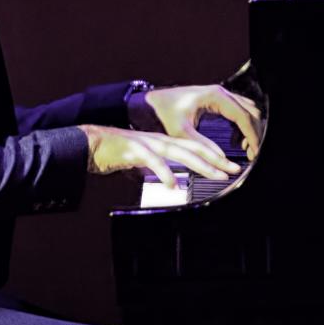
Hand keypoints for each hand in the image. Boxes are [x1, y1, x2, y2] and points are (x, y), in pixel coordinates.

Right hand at [80, 124, 240, 188]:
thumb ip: (159, 167)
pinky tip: (173, 184)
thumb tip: (171, 180)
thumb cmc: (116, 153)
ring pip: (180, 153)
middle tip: (233, 170)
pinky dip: (165, 173)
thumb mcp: (143, 160)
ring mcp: (148, 143)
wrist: (90, 143)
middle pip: (194, 149)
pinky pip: (153, 162)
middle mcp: (160, 139)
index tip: (229, 166)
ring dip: (200, 165)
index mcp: (163, 141)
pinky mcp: (134, 150)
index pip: (194, 147)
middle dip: (216, 160)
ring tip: (215, 175)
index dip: (213, 156)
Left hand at [133, 84, 261, 159]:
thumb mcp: (181, 133)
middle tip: (253, 154)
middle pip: (250, 112)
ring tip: (246, 150)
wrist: (148, 103)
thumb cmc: (161, 113)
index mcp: (216, 96)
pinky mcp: (216, 101)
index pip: (244, 117)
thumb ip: (203, 147)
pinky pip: (238, 112)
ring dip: (250, 129)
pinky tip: (236, 142)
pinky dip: (242, 127)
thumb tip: (223, 161)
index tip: (255, 153)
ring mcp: (219, 95)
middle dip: (255, 133)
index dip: (253, 136)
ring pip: (247, 111)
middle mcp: (220, 93)